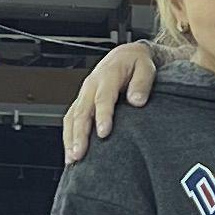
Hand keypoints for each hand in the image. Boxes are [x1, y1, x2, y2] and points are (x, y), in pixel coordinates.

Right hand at [59, 42, 159, 160]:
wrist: (126, 55)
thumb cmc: (137, 63)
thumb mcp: (146, 68)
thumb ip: (142, 83)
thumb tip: (137, 101)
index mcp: (108, 75)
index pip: (103, 98)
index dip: (102, 116)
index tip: (103, 133)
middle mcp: (91, 85)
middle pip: (82, 111)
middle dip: (79, 134)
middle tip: (80, 153)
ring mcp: (84, 94)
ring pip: (72, 117)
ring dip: (70, 138)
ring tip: (72, 159)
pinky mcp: (81, 101)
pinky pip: (70, 119)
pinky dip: (68, 136)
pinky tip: (70, 153)